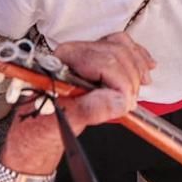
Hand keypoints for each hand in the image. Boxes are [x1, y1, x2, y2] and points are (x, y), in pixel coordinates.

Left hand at [1, 33, 155, 172]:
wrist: (34, 134)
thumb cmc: (39, 128)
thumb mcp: (62, 121)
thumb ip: (89, 109)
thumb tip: (118, 99)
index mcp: (61, 63)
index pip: (103, 60)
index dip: (121, 82)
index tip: (126, 104)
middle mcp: (72, 54)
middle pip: (116, 51)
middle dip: (130, 78)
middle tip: (128, 103)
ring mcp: (84, 56)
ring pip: (122, 47)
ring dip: (136, 68)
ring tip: (136, 92)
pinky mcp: (93, 61)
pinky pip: (120, 48)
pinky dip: (137, 57)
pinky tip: (147, 67)